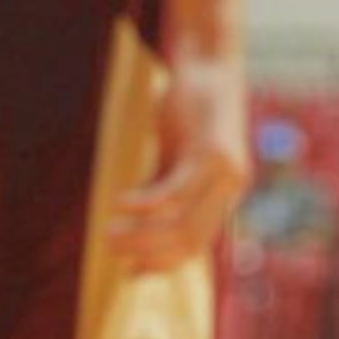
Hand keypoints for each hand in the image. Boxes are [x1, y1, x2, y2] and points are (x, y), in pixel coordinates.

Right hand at [109, 43, 249, 272]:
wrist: (210, 65)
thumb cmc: (189, 110)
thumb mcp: (175, 156)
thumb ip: (163, 189)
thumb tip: (138, 223)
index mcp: (225, 196)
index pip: (194, 246)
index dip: (161, 264)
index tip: (129, 274)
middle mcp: (231, 190)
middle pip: (187, 241)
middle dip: (146, 252)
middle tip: (110, 249)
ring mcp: (224, 174)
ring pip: (180, 222)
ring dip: (141, 233)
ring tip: (107, 233)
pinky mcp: (211, 154)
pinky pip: (174, 191)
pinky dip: (144, 203)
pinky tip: (118, 202)